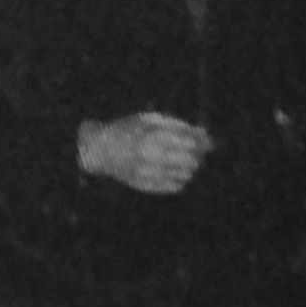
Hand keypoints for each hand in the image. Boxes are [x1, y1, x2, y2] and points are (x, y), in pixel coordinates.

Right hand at [77, 113, 211, 195]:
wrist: (100, 150)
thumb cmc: (127, 130)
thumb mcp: (148, 120)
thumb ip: (176, 125)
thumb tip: (204, 135)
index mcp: (152, 135)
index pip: (189, 142)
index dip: (201, 141)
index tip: (205, 140)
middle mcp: (152, 155)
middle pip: (189, 159)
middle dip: (197, 155)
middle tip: (196, 152)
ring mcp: (149, 172)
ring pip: (184, 174)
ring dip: (190, 168)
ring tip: (184, 161)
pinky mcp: (147, 186)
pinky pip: (174, 186)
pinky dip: (180, 179)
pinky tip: (175, 172)